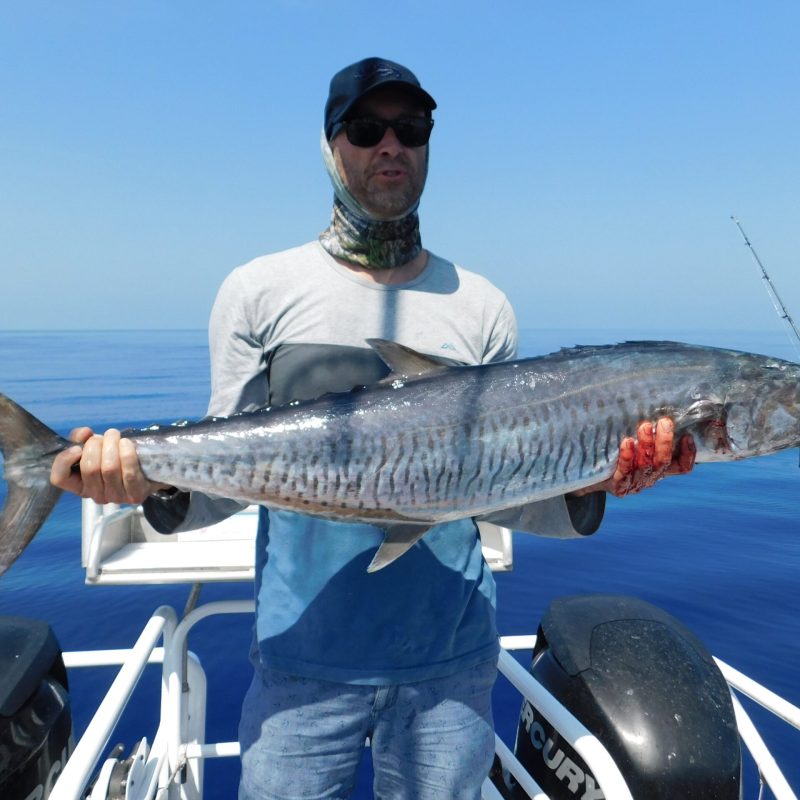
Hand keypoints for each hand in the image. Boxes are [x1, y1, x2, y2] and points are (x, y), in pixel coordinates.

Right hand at [50, 427, 170, 504]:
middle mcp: (96, 495)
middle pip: (89, 468)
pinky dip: (127, 454)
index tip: (78, 447)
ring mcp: (116, 497)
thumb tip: (83, 433)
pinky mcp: (135, 495)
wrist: (149, 469)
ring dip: (112, 445)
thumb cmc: (117, 457)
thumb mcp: (97, 447)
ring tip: (116, 436)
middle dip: (96, 445)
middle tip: (106, 436)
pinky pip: (129, 473)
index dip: (64, 460)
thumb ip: (83, 439)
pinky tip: (127, 443)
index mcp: (80, 485)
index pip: (59, 479)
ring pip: (109, 469)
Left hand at [574, 417, 695, 497]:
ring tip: (644, 427)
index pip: (682, 466)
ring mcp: (635, 483)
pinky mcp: (619, 486)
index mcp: (659, 468)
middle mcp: (650, 477)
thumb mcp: (635, 441)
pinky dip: (627, 457)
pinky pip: (625, 472)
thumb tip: (655, 400)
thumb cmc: (616, 451)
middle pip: (663, 462)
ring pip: (646, 466)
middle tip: (664, 422)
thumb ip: (648, 430)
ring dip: (647, 445)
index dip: (688, 453)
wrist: (589, 475)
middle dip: (665, 441)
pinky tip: (627, 442)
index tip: (687, 435)